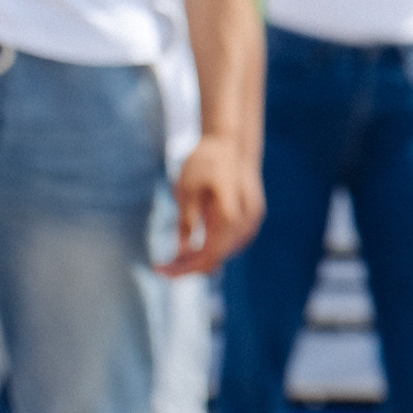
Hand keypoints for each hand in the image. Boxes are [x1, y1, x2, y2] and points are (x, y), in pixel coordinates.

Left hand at [164, 136, 262, 276]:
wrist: (231, 143)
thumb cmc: (205, 162)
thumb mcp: (186, 190)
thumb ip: (186, 223)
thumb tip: (183, 252)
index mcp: (230, 217)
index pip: (207, 256)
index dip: (183, 268)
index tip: (159, 269)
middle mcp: (246, 224)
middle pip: (217, 258)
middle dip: (189, 266)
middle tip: (162, 266)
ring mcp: (253, 223)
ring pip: (226, 253)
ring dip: (201, 258)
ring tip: (174, 258)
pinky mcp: (252, 221)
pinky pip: (232, 244)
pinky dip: (213, 249)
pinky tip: (193, 248)